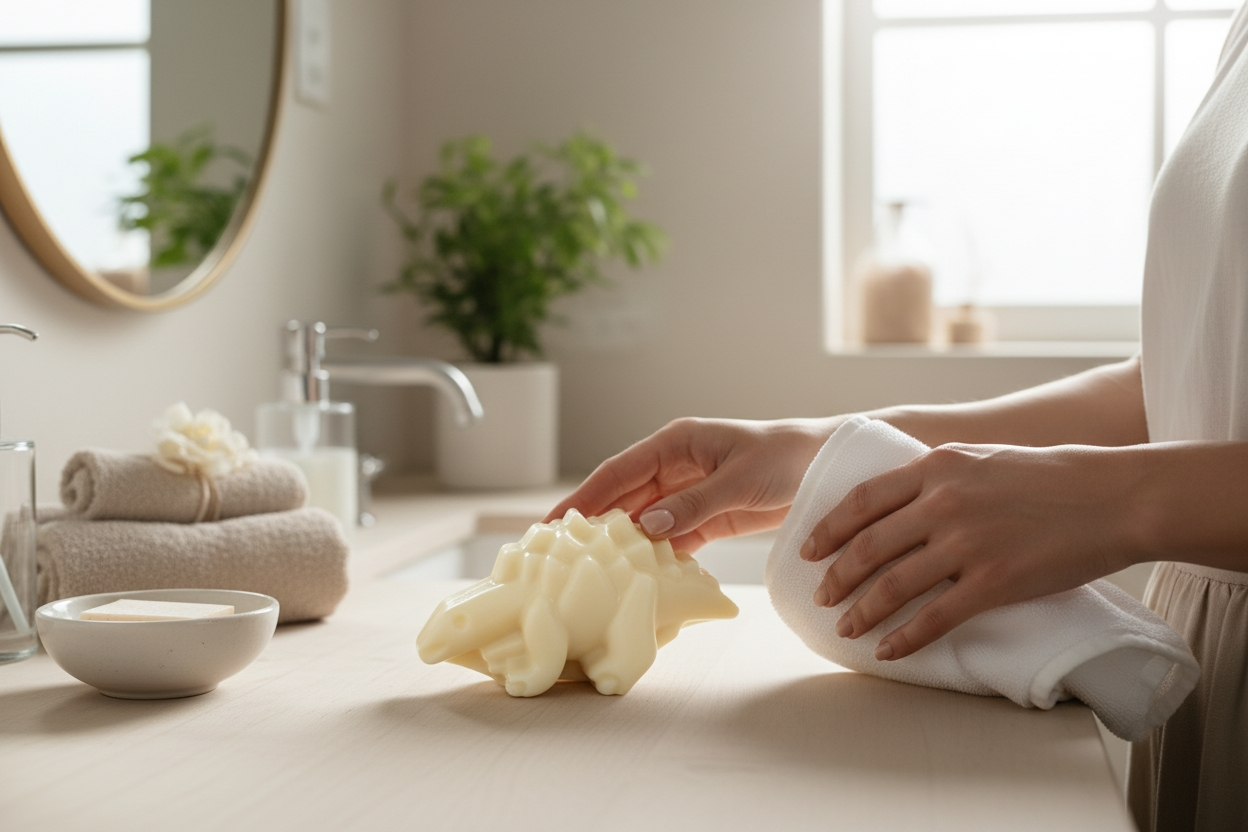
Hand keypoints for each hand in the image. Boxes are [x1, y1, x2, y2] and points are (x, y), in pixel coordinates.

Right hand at [545, 417, 838, 551]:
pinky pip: (670, 539)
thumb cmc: (786, 458)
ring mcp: (688, 494)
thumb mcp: (740, 480)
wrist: (826, 468)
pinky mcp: (706, 518)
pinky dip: (655, 557)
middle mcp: (674, 467)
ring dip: (621, 545)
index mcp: (675, 444)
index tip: (553, 523)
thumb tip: (646, 526)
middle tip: (558, 556)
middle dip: (592, 525)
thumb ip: (694, 504)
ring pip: (643, 522)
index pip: (618, 472)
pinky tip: (637, 578)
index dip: (584, 497)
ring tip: (590, 573)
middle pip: (623, 499)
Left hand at [803, 443, 1145, 660]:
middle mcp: (943, 503)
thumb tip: (897, 498)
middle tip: (820, 596)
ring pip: (893, 584)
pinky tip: (888, 650)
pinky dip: (904, 638)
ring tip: (846, 628)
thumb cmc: (1049, 477)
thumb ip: (937, 476)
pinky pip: (935, 617)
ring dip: (862, 611)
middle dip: (836, 576)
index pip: (862, 500)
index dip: (828, 528)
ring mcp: (967, 543)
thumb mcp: (980, 459)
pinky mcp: (994, 582)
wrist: (1112, 497)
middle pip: (868, 546)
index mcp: (936, 468)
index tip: (807, 550)